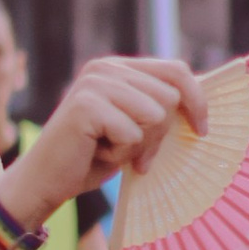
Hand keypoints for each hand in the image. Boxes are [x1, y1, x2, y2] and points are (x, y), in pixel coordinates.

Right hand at [3, 55, 209, 223]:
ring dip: (138, 145)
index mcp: (119, 68)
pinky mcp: (86, 105)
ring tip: (109, 149)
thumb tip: (201, 107)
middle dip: (158, 135)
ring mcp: (94, 83)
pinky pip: (132, 133)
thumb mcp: (134, 129)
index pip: (176, 70)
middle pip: (170, 97)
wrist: (46, 180)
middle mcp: (106, 68)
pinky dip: (120, 154)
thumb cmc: (92, 157)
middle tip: (132, 153)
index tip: (202, 130)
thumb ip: (158, 111)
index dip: (197, 101)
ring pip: (155, 116)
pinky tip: (96, 153)